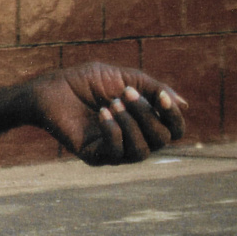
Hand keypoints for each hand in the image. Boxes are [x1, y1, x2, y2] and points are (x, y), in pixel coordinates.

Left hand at [29, 63, 187, 165]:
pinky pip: (116, 153)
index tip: (162, 97)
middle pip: (161, 140)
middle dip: (147, 115)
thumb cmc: (87, 82)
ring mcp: (114, 150)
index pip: (173, 130)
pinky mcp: (94, 157)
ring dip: (131, 125)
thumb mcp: (126, 79)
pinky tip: (101, 114)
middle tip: (125, 94)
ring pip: (141, 151)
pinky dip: (113, 131)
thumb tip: (184, 104)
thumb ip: (154, 89)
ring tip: (112, 103)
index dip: (173, 116)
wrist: (52, 88)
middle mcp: (132, 139)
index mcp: (143, 122)